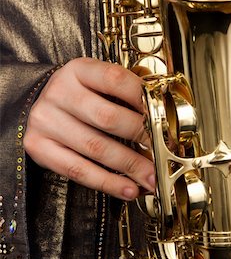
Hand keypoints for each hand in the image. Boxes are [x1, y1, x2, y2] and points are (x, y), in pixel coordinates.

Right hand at [24, 58, 154, 200]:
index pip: (115, 79)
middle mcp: (59, 92)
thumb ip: (123, 92)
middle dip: (141, 135)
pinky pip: (78, 170)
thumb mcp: (96, 80)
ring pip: (95, 148)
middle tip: (162, 148)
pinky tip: (128, 188)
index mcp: (78, 70)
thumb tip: (162, 116)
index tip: (163, 114)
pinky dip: (107, 182)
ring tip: (151, 175)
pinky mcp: (39, 146)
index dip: (142, 97)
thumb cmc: (77, 93)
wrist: (39, 101)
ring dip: (129, 166)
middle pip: (107, 117)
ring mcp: (46, 120)